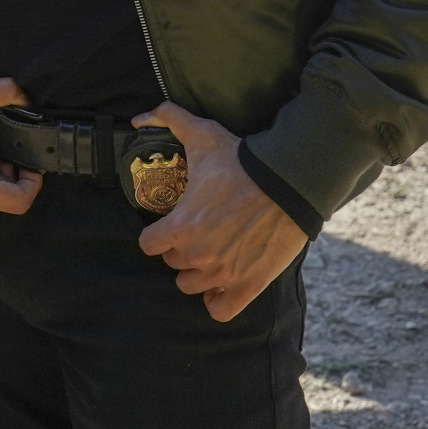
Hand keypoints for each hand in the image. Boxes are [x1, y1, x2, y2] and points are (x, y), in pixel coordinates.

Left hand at [133, 102, 307, 320]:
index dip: (156, 234)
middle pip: (172, 265)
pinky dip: (218, 302)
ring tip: (209, 256)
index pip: (148, 244)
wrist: (289, 183)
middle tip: (195, 235)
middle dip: (179, 250)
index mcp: (180, 226)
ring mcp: (224, 273)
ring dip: (197, 274)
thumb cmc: (243, 161)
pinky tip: (221, 286)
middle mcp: (198, 254)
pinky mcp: (250, 285)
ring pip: (192, 287)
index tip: (168, 226)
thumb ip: (167, 119)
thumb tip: (138, 118)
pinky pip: (221, 311)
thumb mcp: (203, 135)